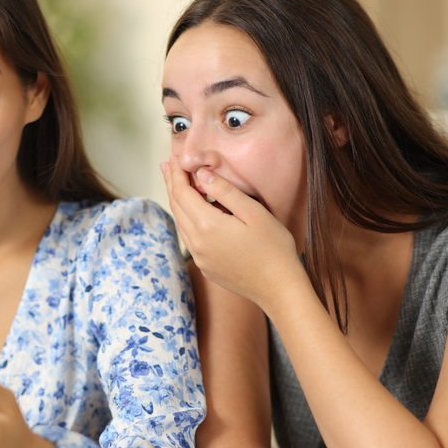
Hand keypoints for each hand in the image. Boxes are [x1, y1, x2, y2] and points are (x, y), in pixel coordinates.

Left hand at [161, 157, 304, 309]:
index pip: (182, 193)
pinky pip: (189, 238)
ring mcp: (199, 257)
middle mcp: (197, 243)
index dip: (177, 174)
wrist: (279, 288)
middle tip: (168, 166)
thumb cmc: (274, 248)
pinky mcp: (205, 267)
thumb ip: (225, 191)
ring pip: (181, 223)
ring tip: (176, 184)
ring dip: (177, 202)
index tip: (173, 159)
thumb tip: (201, 174)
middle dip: (172, 184)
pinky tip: (192, 212)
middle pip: (177, 207)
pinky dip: (186, 219)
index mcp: (207, 225)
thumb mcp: (253, 212)